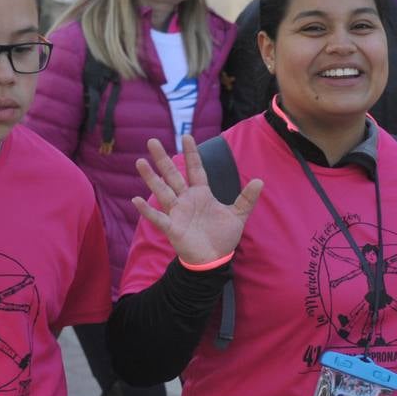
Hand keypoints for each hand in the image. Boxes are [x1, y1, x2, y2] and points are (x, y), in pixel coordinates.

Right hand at [132, 134, 262, 265]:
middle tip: (152, 141)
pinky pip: (158, 217)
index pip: (195, 169)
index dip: (192, 153)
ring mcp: (177, 213)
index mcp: (201, 194)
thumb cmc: (223, 237)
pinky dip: (147, 210)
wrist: (214, 259)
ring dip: (152, 178)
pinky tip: (136, 200)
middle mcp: (186, 200)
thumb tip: (260, 181)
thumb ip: (247, 199)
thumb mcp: (238, 215)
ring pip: (162, 191)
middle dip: (163, 159)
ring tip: (140, 162)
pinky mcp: (172, 228)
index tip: (186, 136)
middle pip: (173, 175)